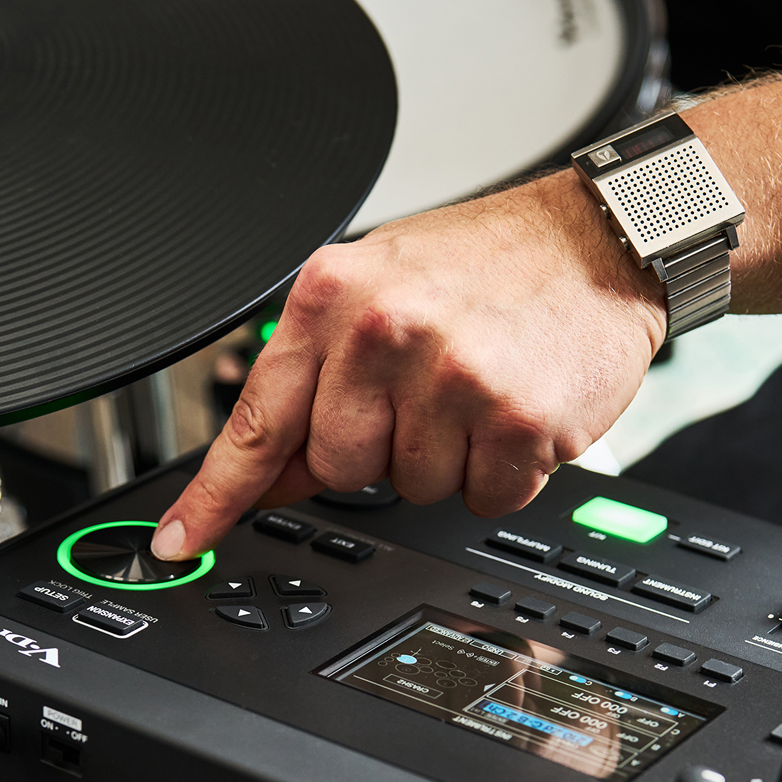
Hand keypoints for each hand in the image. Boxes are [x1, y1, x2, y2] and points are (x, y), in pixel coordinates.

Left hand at [150, 171, 666, 560]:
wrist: (600, 241)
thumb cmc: (489, 263)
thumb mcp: (379, 291)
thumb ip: (319, 378)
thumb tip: (266, 473)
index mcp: (334, 297)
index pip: (257, 419)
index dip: (215, 494)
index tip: (181, 540)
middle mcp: (384, 333)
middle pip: (338, 468)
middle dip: (380, 448)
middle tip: (425, 392)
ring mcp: (450, 378)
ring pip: (412, 488)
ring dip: (447, 458)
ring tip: (476, 390)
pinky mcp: (514, 420)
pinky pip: (483, 497)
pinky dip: (502, 471)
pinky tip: (514, 411)